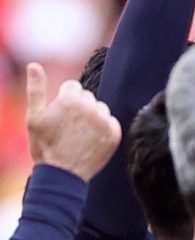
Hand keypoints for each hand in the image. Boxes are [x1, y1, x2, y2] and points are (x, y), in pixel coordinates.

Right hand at [22, 66, 117, 180]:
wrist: (61, 175)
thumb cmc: (44, 145)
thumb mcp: (33, 117)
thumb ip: (36, 89)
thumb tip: (34, 64)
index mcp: (70, 100)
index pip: (72, 87)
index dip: (63, 101)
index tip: (59, 116)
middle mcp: (91, 106)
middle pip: (87, 97)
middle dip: (78, 108)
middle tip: (67, 128)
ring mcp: (104, 120)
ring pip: (100, 109)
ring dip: (91, 118)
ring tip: (78, 135)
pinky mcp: (115, 133)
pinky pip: (110, 122)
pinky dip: (102, 129)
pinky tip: (90, 141)